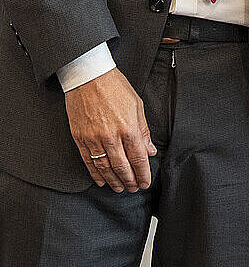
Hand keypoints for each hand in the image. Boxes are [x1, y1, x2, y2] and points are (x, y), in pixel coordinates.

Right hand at [65, 68, 156, 192]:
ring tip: (120, 188)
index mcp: (128, 127)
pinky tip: (101, 180)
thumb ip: (144, 130)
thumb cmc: (115, 88)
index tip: (145, 182)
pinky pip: (88, 161)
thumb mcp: (137, 105)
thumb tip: (150, 150)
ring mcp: (94, 139)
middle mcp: (111, 137)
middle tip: (134, 188)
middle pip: (122, 166)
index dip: (143, 173)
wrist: (89, 78)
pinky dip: (95, 173)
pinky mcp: (80, 138)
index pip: (138, 157)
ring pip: (105, 167)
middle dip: (130, 180)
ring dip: (114, 180)